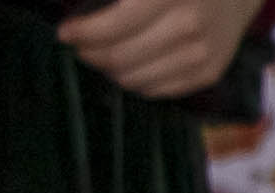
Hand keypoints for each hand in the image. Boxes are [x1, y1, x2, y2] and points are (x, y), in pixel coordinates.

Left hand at [56, 0, 270, 100]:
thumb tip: (80, 20)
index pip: (114, 26)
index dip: (83, 33)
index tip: (65, 32)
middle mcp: (189, 25)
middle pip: (121, 57)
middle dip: (91, 54)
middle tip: (81, 46)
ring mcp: (202, 54)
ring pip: (136, 80)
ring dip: (111, 71)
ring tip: (103, 56)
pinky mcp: (209, 73)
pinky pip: (159, 90)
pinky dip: (136, 81)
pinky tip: (129, 66)